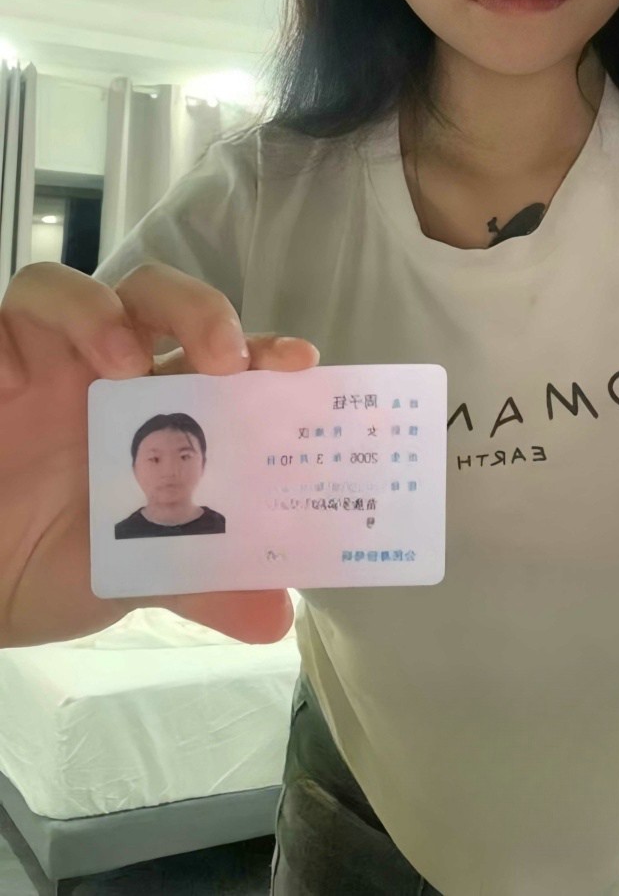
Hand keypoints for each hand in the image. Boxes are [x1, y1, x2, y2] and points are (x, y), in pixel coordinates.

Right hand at [0, 261, 319, 648]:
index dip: (262, 350)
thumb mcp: (129, 575)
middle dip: (197, 311)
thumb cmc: (48, 565)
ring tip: (123, 365)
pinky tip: (25, 378)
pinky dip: (18, 335)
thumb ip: (199, 583)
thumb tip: (277, 617)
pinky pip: (1, 320)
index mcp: (154, 407)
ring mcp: (40, 361)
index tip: (300, 363)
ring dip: (103, 313)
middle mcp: (102, 370)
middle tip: (222, 358)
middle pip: (156, 297)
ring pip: (71, 289)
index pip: (219, 356)